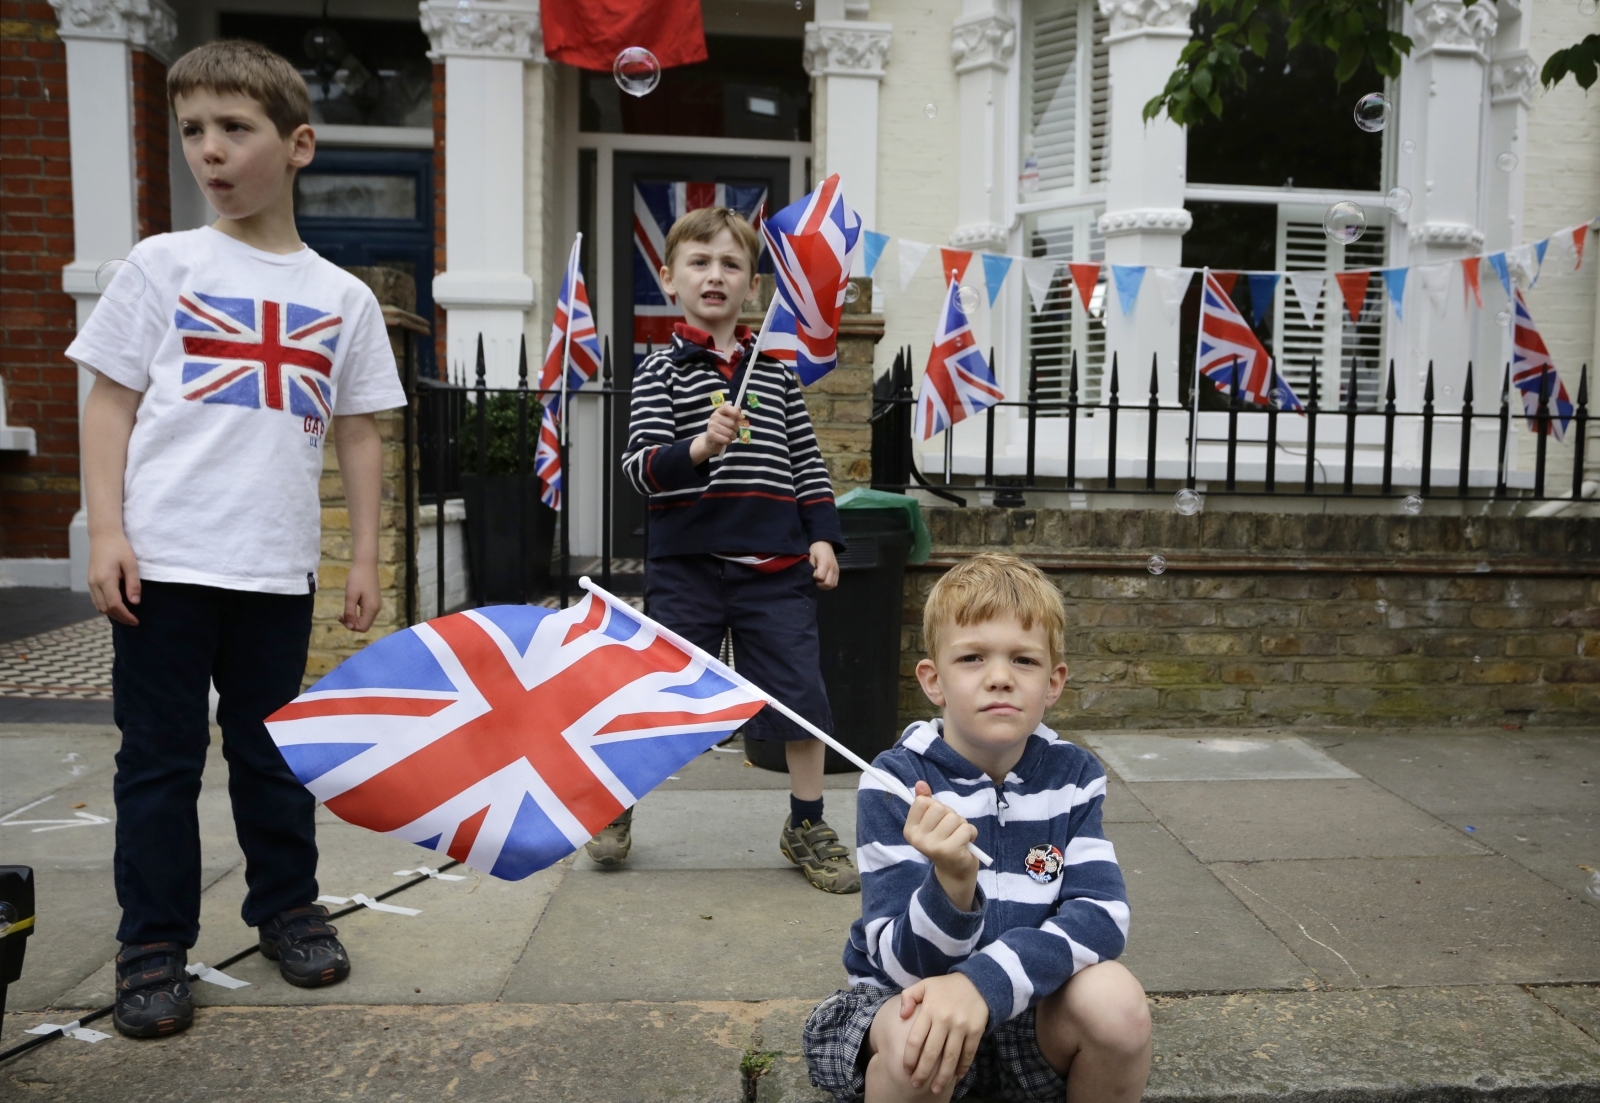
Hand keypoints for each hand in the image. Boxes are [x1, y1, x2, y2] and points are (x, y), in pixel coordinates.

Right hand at [88, 531, 140, 625]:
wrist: (103, 536)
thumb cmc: (119, 547)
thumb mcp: (131, 564)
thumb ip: (133, 584)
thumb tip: (135, 603)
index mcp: (105, 579)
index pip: (114, 604)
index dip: (125, 615)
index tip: (135, 621)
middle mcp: (94, 583)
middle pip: (105, 608)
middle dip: (119, 617)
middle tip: (133, 621)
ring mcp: (90, 582)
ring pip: (98, 605)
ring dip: (112, 613)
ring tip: (126, 616)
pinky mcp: (90, 581)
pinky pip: (96, 599)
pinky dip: (105, 606)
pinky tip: (116, 607)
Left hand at [340, 561, 380, 631]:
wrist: (366, 565)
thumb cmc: (357, 579)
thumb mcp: (350, 596)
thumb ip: (349, 612)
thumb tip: (349, 627)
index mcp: (372, 608)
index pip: (363, 627)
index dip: (351, 626)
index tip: (341, 617)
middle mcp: (376, 609)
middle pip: (364, 625)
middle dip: (351, 623)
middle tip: (340, 615)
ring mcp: (376, 605)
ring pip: (365, 620)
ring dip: (354, 619)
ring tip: (343, 612)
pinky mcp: (374, 602)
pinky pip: (366, 614)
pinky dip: (357, 614)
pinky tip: (350, 607)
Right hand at [690, 404, 742, 462]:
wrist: (710, 441)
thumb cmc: (722, 429)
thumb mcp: (728, 420)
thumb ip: (734, 414)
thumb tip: (739, 407)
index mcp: (719, 411)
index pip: (727, 408)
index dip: (735, 412)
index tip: (741, 418)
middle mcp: (714, 417)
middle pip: (732, 423)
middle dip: (736, 430)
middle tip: (734, 431)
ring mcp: (711, 425)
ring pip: (730, 433)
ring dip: (733, 437)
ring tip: (730, 437)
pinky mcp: (711, 435)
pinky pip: (726, 439)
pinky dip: (729, 442)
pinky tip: (726, 441)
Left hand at [809, 541, 838, 589]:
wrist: (824, 543)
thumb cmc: (816, 549)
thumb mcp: (810, 556)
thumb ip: (810, 567)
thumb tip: (809, 577)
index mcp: (825, 563)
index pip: (820, 577)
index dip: (814, 577)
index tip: (812, 573)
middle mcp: (833, 568)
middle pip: (828, 584)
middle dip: (819, 584)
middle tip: (815, 579)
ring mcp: (836, 570)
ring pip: (832, 585)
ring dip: (824, 585)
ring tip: (819, 580)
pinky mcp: (838, 572)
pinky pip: (835, 583)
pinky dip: (829, 585)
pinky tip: (823, 580)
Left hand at [899, 973, 988, 1093]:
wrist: (978, 981)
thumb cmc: (946, 987)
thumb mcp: (924, 984)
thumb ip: (909, 997)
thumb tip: (902, 1015)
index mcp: (929, 1009)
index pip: (916, 1039)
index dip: (910, 1058)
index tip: (906, 1070)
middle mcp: (945, 1019)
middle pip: (932, 1052)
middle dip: (923, 1072)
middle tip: (916, 1085)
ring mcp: (961, 1026)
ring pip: (950, 1057)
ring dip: (942, 1076)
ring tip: (935, 1089)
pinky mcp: (976, 1031)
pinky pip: (968, 1053)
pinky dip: (963, 1067)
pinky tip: (956, 1078)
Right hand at [904, 779, 979, 909]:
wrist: (955, 872)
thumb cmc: (944, 841)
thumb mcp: (933, 822)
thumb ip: (926, 802)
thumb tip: (920, 783)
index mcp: (910, 830)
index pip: (922, 802)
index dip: (935, 807)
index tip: (938, 820)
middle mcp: (918, 839)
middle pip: (939, 807)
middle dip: (950, 815)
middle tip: (951, 830)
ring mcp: (933, 846)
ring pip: (954, 817)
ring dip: (962, 825)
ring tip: (959, 837)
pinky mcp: (950, 851)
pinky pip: (966, 828)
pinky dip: (971, 833)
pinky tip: (966, 843)